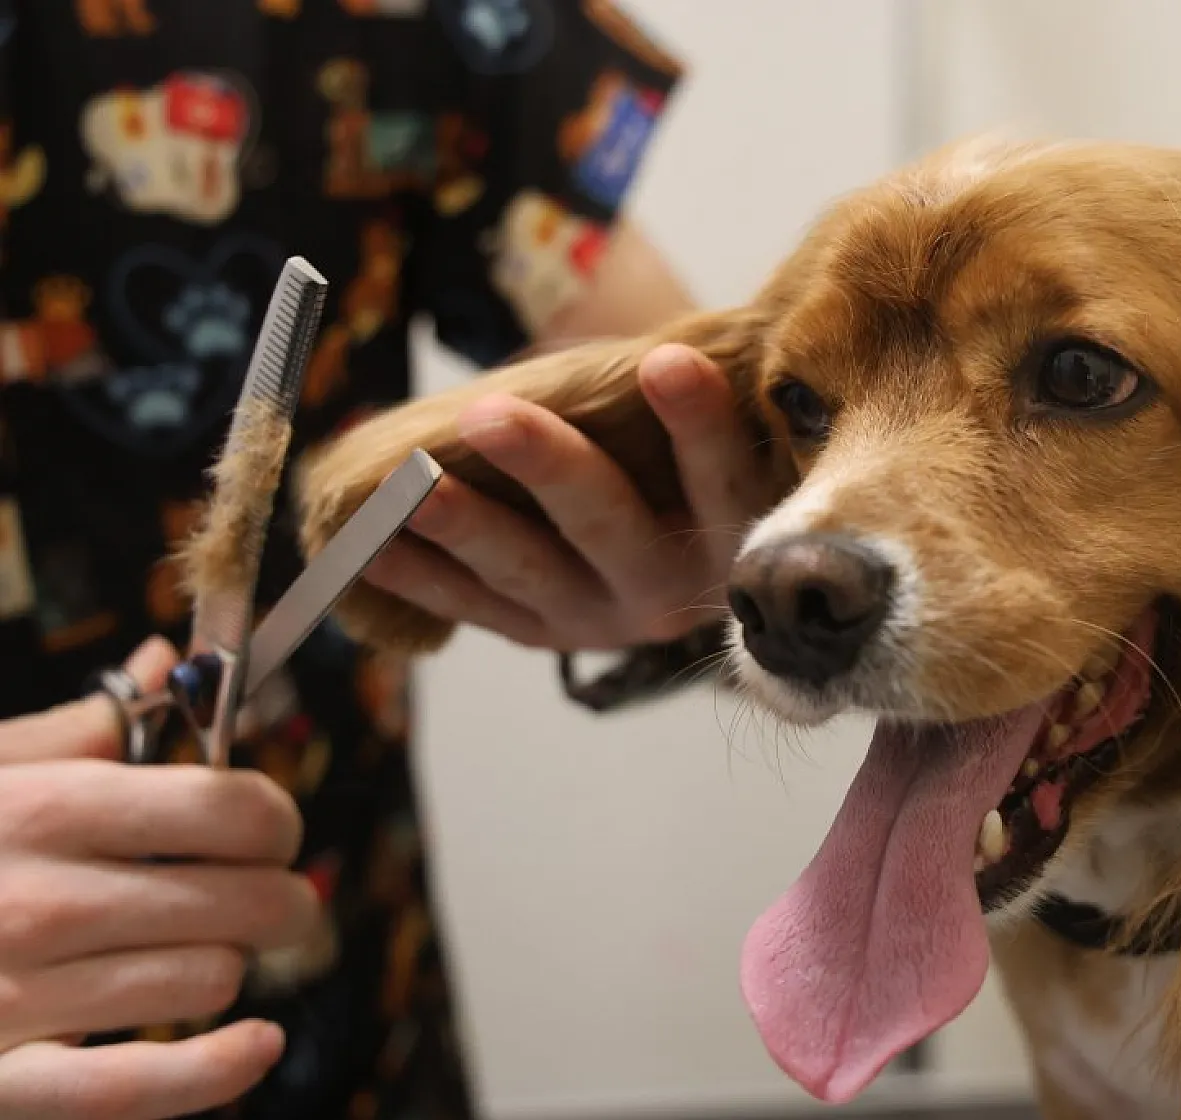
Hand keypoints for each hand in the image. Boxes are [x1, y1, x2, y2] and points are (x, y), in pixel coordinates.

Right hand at [0, 638, 318, 1119]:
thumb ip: (79, 726)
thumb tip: (167, 662)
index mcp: (43, 811)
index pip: (232, 808)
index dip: (275, 817)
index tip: (271, 828)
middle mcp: (42, 903)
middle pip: (247, 898)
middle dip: (277, 893)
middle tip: (268, 893)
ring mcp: (21, 999)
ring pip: (211, 979)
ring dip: (220, 964)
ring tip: (185, 950)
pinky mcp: (4, 1083)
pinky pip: (138, 1087)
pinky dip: (216, 1070)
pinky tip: (258, 1044)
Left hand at [365, 344, 780, 650]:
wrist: (674, 554)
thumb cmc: (681, 459)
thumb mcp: (707, 437)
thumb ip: (685, 404)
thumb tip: (640, 345)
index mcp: (732, 537)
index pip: (723, 479)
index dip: (697, 424)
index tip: (667, 361)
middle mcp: (670, 591)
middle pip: (609, 527)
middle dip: (548, 468)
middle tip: (493, 414)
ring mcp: (601, 619)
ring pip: (529, 572)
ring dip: (465, 526)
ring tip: (414, 485)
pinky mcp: (543, 634)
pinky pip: (474, 605)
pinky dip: (419, 574)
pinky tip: (370, 542)